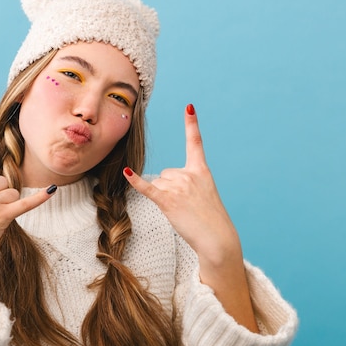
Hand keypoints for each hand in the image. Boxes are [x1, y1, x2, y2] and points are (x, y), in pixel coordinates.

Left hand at [124, 104, 239, 264]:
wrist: (217, 238)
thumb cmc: (210, 219)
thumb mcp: (204, 194)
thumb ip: (186, 182)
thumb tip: (161, 181)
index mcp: (201, 170)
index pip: (195, 143)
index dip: (191, 124)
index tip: (189, 106)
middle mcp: (189, 174)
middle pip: (166, 174)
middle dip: (171, 189)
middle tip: (187, 205)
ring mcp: (178, 187)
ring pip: (158, 184)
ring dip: (165, 198)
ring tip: (181, 210)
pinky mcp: (167, 200)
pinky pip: (148, 188)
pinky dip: (136, 181)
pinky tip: (128, 172)